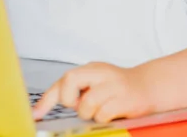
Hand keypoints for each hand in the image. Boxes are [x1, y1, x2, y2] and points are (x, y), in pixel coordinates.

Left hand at [31, 62, 153, 122]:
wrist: (151, 87)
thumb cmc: (119, 89)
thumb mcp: (97, 83)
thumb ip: (76, 90)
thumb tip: (46, 109)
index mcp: (92, 69)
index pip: (64, 80)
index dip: (47, 99)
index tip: (35, 115)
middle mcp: (101, 73)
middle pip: (70, 80)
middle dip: (69, 99)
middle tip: (80, 106)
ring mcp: (114, 85)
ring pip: (87, 104)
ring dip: (90, 113)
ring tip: (102, 110)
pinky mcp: (126, 99)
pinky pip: (103, 114)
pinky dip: (104, 118)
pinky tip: (113, 113)